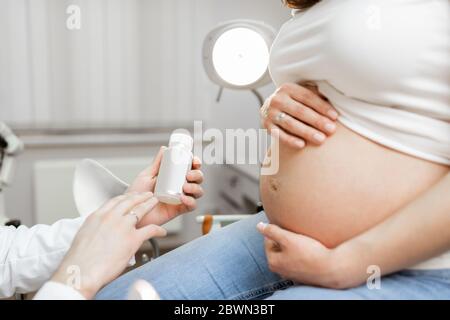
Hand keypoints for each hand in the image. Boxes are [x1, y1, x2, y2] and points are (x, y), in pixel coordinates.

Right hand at [52, 192, 166, 298]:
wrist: (81, 271)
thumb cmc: (80, 259)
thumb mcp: (84, 234)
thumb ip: (95, 228)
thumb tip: (101, 231)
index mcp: (98, 216)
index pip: (115, 201)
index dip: (126, 197)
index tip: (131, 196)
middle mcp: (111, 218)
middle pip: (129, 201)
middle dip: (140, 196)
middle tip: (147, 194)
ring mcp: (123, 227)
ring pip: (141, 210)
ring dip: (149, 205)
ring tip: (154, 202)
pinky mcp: (133, 239)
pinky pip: (150, 230)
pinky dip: (158, 230)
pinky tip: (162, 231)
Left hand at [127, 146, 203, 225]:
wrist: (131, 210)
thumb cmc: (137, 194)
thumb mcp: (147, 175)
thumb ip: (157, 163)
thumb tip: (164, 148)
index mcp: (174, 177)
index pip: (190, 168)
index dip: (196, 164)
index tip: (194, 161)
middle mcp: (180, 187)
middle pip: (197, 179)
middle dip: (197, 175)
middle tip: (189, 175)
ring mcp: (181, 198)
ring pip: (197, 192)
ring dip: (195, 188)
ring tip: (185, 187)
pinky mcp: (179, 210)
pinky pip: (191, 206)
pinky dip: (191, 201)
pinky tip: (183, 198)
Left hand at [256, 222, 355, 288]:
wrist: (332, 269)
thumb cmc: (309, 254)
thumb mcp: (288, 238)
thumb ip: (271, 231)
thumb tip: (259, 226)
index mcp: (272, 262)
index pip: (269, 240)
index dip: (278, 231)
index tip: (289, 227)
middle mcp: (280, 270)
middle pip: (279, 247)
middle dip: (286, 239)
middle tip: (297, 234)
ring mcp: (291, 273)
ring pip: (289, 253)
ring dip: (294, 245)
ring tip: (305, 241)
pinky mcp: (303, 274)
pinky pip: (298, 259)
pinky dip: (302, 253)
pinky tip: (310, 250)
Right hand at [261, 83, 338, 148]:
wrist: (271, 108)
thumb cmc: (295, 102)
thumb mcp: (302, 94)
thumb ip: (316, 95)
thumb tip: (338, 98)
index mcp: (288, 88)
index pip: (307, 97)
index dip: (322, 107)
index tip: (335, 116)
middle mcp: (277, 99)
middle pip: (300, 111)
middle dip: (317, 121)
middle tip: (331, 130)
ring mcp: (270, 113)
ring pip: (290, 123)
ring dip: (307, 132)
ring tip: (321, 139)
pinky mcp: (266, 126)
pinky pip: (279, 135)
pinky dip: (290, 140)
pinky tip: (302, 145)